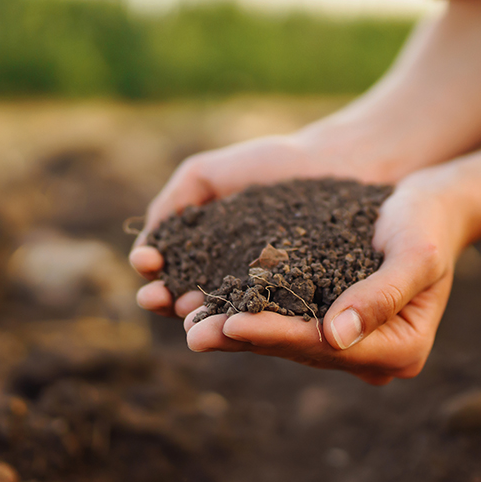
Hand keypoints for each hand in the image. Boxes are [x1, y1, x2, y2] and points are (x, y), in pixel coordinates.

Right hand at [129, 133, 374, 317]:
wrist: (335, 161)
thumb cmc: (272, 164)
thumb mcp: (206, 174)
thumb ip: (173, 202)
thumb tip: (145, 248)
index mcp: (207, 254)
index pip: (170, 272)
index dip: (154, 273)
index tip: (146, 264)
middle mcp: (232, 280)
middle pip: (189, 300)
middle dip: (167, 301)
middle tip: (156, 297)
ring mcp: (265, 295)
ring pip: (225, 314)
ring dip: (201, 317)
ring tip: (186, 314)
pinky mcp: (300, 303)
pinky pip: (271, 314)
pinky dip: (248, 319)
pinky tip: (232, 316)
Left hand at [181, 168, 469, 384]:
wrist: (431, 207)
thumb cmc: (428, 223)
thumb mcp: (415, 253)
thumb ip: (381, 294)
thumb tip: (336, 336)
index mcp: (401, 350)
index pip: (325, 346)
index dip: (276, 334)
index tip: (231, 323)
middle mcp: (374, 356)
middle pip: (299, 350)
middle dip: (244, 339)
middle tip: (192, 332)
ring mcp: (351, 343)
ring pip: (285, 341)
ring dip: (236, 332)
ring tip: (189, 322)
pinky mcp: (330, 322)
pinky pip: (284, 322)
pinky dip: (248, 313)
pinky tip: (209, 305)